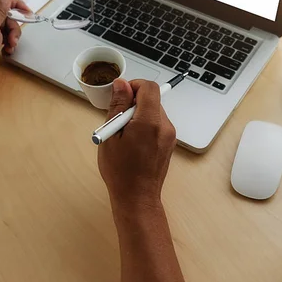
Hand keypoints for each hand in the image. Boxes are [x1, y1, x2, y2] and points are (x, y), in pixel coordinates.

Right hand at [98, 79, 176, 209]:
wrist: (137, 197)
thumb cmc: (120, 171)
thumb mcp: (111, 135)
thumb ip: (118, 106)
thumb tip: (121, 84)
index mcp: (150, 122)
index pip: (150, 88)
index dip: (134, 86)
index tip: (121, 96)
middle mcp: (165, 126)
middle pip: (153, 99)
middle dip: (134, 102)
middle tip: (118, 119)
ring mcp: (170, 135)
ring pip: (155, 111)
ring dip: (139, 115)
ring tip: (124, 134)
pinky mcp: (169, 143)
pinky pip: (157, 124)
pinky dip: (145, 125)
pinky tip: (133, 142)